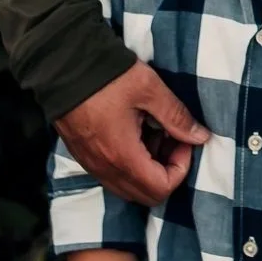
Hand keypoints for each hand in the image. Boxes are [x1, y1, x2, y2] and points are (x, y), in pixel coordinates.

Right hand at [56, 61, 209, 204]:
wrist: (60, 65)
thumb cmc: (107, 76)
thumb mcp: (149, 89)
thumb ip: (176, 116)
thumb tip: (200, 137)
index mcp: (123, 157)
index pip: (161, 188)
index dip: (181, 168)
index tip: (183, 140)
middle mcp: (105, 169)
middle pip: (145, 195)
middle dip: (166, 171)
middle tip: (171, 139)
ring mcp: (91, 164)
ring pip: (128, 186)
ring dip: (148, 168)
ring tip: (154, 133)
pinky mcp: (82, 155)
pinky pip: (112, 174)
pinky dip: (130, 163)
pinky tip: (134, 132)